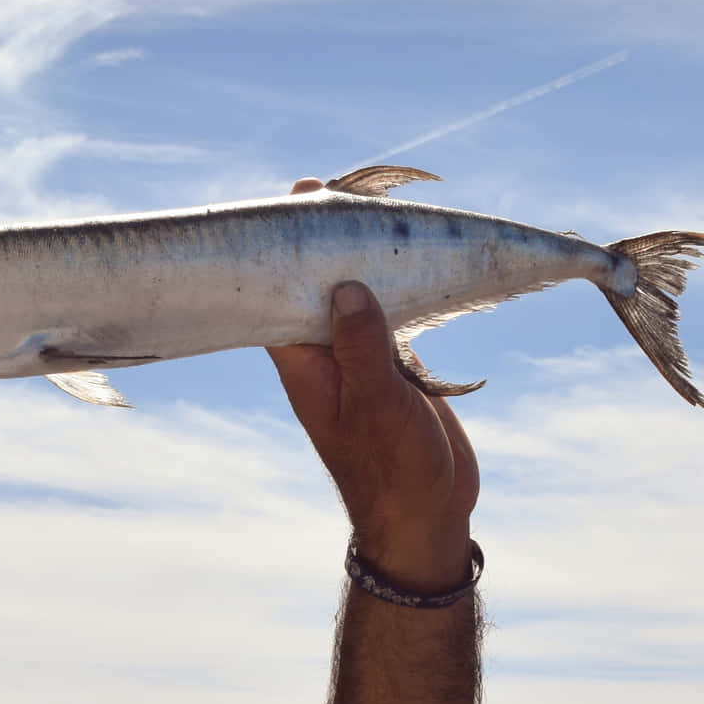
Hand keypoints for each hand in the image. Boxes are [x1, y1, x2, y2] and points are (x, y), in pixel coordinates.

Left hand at [265, 178, 479, 589]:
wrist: (426, 514)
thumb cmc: (392, 468)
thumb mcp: (377, 404)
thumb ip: (361, 346)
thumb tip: (346, 285)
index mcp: (301, 361)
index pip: (277, 291)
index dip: (281, 247)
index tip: (292, 201)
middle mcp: (321, 353)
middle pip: (313, 283)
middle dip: (324, 241)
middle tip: (337, 190)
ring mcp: (355, 356)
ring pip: (351, 295)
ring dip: (362, 259)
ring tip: (373, 209)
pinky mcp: (389, 362)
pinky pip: (386, 312)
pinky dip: (396, 285)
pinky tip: (409, 257)